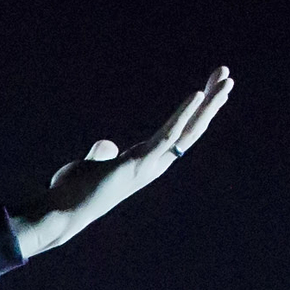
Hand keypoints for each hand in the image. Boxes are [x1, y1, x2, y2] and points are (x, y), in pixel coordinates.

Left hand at [6, 67, 233, 259]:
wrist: (61, 213)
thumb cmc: (74, 191)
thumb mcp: (92, 166)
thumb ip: (103, 155)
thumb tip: (107, 146)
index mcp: (147, 163)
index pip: (181, 134)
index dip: (197, 113)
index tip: (209, 88)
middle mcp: (155, 165)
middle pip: (192, 130)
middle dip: (212, 103)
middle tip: (227, 76)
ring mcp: (149, 165)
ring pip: (188, 131)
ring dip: (209, 105)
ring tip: (225, 81)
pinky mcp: (138, 163)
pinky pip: (168, 136)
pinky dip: (184, 114)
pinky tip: (197, 94)